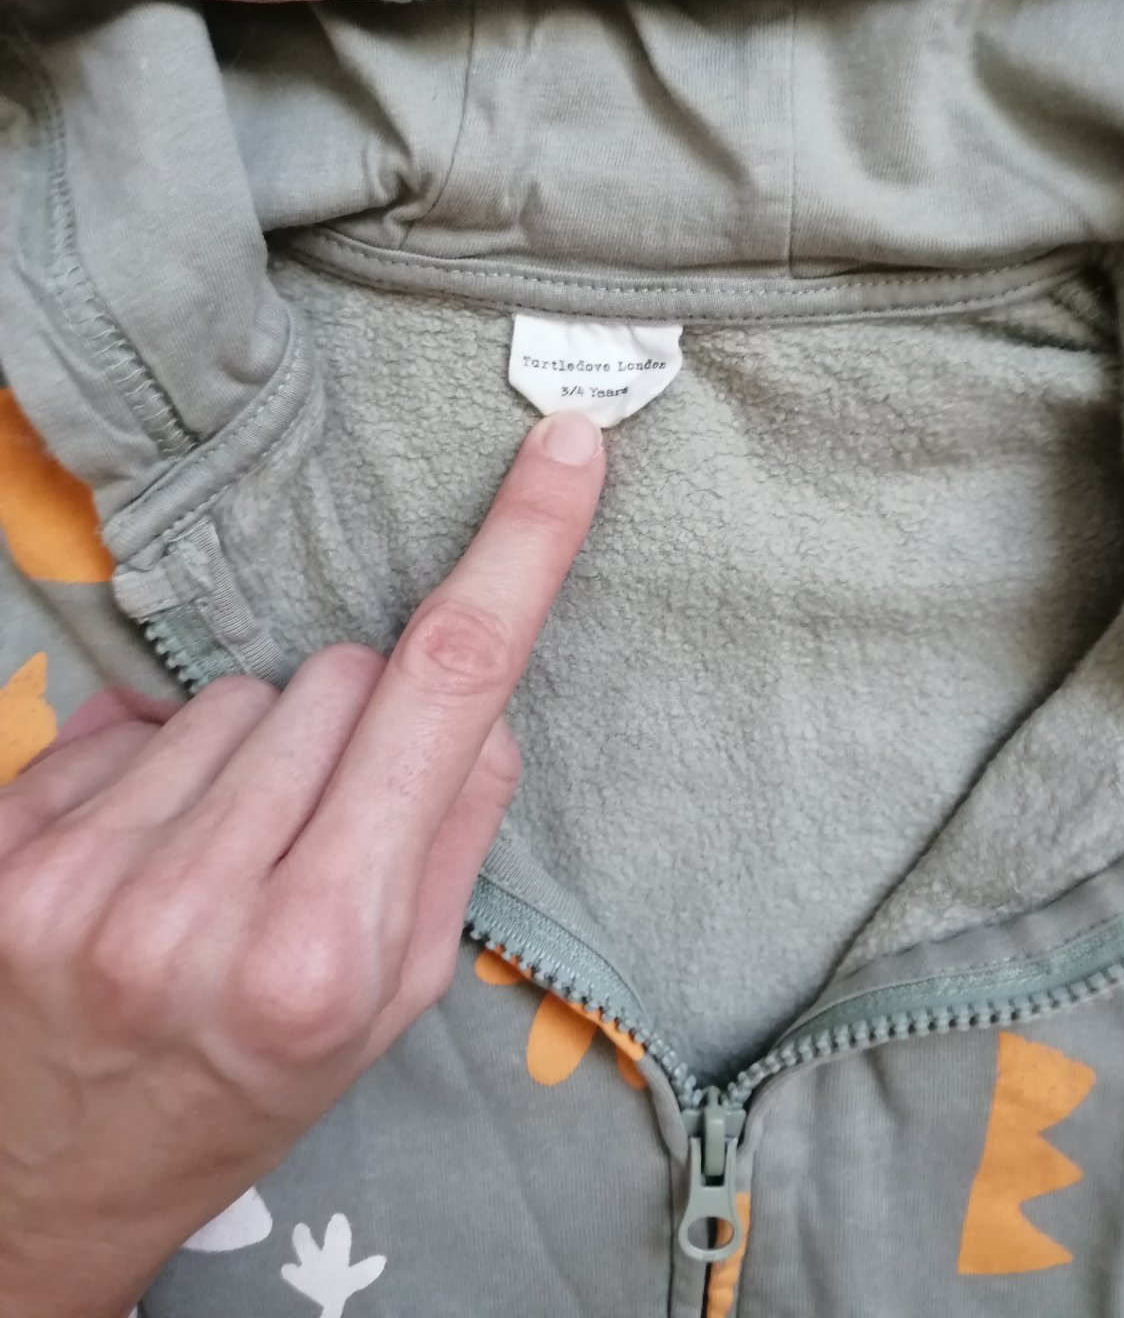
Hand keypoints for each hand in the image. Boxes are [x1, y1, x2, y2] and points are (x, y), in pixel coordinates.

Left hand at [0, 413, 604, 1317]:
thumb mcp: (393, 1002)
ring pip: (237, 694)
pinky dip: (160, 765)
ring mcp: (87, 872)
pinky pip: (131, 717)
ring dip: (256, 748)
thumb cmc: (254, 1084)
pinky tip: (148, 849)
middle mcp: (200, 904)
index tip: (564, 449)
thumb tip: (478, 709)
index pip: (443, 695)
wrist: (56, 1179)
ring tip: (226, 849)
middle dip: (357, 724)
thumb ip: (452, 842)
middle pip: (337, 676)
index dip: (516, 558)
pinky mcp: (13, 845)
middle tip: (325, 824)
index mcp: (326, 949)